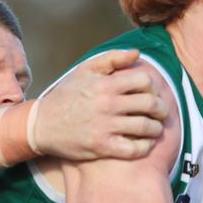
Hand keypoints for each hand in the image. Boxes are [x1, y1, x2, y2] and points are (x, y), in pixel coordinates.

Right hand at [34, 50, 168, 159]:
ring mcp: (105, 127)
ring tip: (156, 128)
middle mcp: (107, 105)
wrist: (41, 124)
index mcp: (105, 84)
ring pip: (145, 127)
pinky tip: (145, 143)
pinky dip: (145, 147)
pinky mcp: (102, 147)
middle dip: (162, 108)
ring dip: (157, 128)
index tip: (151, 93)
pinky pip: (133, 149)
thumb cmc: (66, 95)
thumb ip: (112, 58)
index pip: (144, 81)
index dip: (152, 86)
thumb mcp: (84, 70)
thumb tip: (137, 53)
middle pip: (150, 104)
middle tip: (162, 112)